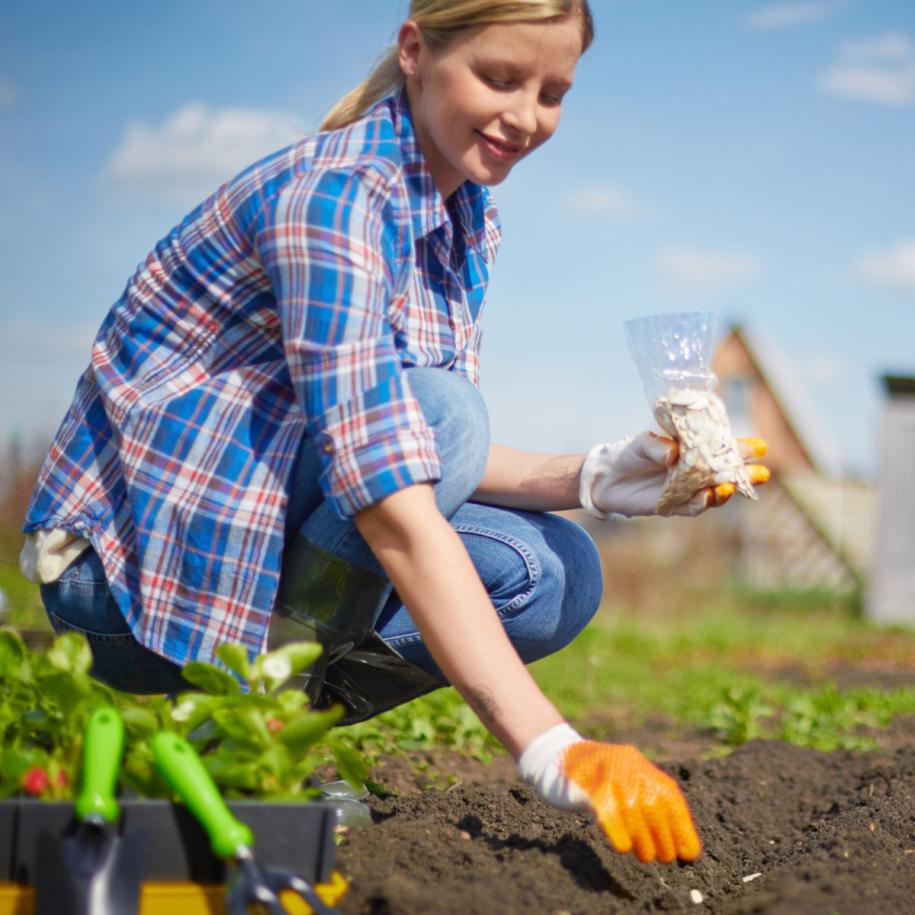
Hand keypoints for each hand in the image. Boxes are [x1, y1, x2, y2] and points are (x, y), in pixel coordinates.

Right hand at [518, 723, 700, 862]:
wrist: (554, 753)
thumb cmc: (594, 776)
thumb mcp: (623, 779)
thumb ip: (645, 799)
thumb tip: (677, 842)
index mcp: (638, 764)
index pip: (669, 796)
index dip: (681, 825)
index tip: (689, 852)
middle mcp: (626, 765)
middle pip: (653, 805)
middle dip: (664, 836)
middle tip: (665, 857)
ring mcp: (605, 773)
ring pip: (633, 810)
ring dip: (644, 838)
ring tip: (646, 856)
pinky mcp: (585, 785)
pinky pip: (606, 811)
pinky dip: (618, 832)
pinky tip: (623, 847)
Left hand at [579, 432, 768, 518]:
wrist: (606, 479)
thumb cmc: (628, 454)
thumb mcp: (642, 443)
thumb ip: (657, 445)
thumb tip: (674, 454)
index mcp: (693, 451)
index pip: (722, 449)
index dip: (743, 449)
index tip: (761, 447)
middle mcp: (694, 472)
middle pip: (726, 474)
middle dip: (745, 475)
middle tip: (763, 473)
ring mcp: (686, 490)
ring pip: (714, 493)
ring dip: (726, 491)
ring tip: (730, 486)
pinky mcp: (673, 506)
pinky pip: (692, 507)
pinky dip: (701, 503)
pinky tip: (707, 496)